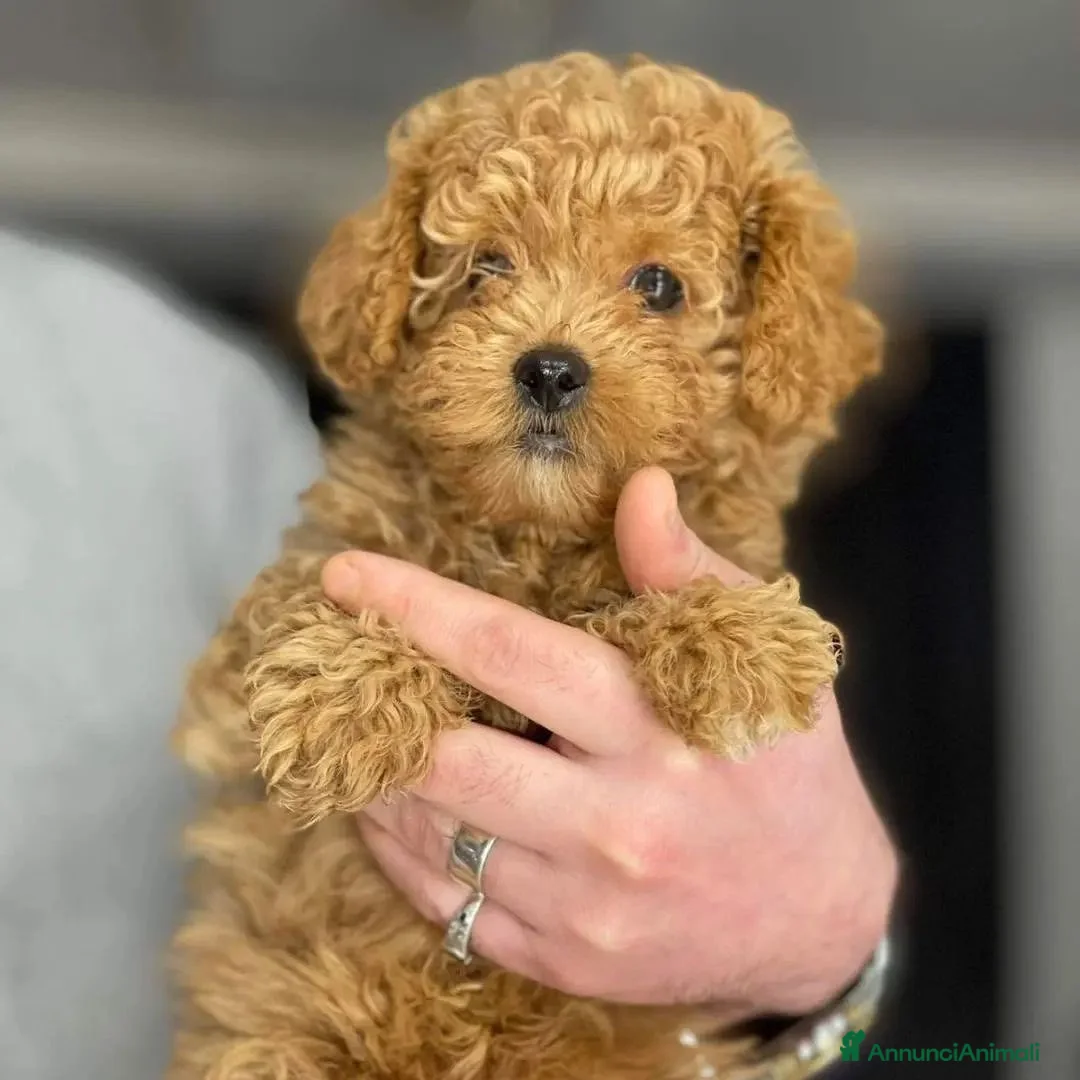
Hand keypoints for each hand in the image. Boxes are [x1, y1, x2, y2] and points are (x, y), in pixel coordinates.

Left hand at [321, 467, 897, 1015]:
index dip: (417, 607)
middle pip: (446, 758)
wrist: (818, 923)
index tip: (345, 574)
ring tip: (345, 727)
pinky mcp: (560, 960)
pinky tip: (385, 807)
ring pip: (431, 834)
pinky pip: (446, 903)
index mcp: (657, 734)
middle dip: (368, 703)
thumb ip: (692, 575)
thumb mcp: (767, 664)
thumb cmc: (790, 772)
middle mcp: (611, 826)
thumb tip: (642, 490)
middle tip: (327, 661)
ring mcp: (581, 907)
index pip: (511, 653)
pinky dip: (399, 848)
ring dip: (372, 774)